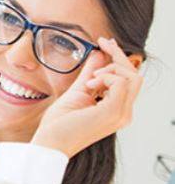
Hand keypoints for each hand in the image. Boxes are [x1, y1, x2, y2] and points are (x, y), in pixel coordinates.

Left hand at [31, 37, 143, 157]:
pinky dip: (106, 76)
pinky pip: (121, 82)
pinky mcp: (113, 112)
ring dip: (110, 69)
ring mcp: (120, 114)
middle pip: (134, 75)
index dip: (119, 58)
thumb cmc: (59, 123)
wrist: (49, 142)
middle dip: (118, 56)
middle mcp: (123, 113)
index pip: (128, 80)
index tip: (104, 41)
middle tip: (101, 44)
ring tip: (90, 80)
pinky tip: (90, 84)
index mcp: (115, 109)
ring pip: (132, 76)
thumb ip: (89, 74)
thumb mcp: (77, 92)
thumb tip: (98, 54)